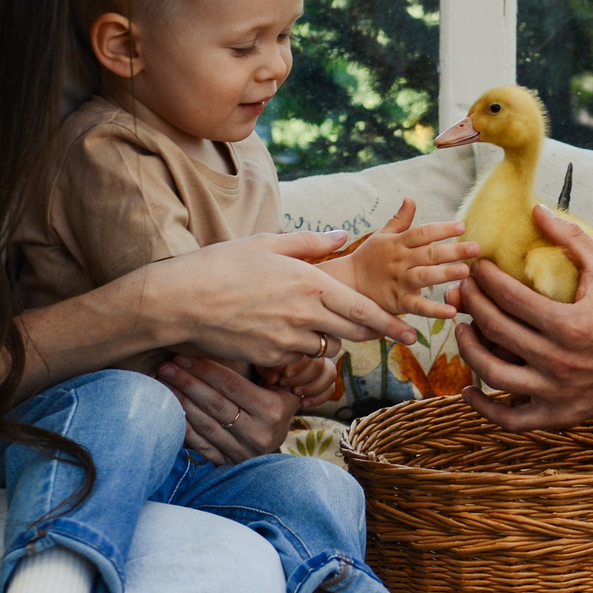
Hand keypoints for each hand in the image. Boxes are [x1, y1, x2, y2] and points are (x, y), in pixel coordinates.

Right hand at [145, 231, 413, 368]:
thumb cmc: (222, 265)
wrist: (181, 301)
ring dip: (327, 338)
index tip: (411, 335)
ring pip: (324, 347)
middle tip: (377, 330)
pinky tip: (278, 330)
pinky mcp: (270, 357)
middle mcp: (305, 315)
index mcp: (310, 283)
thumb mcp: (268, 243)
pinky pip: (296, 356)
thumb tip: (342, 235)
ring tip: (308, 321)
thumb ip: (311, 243)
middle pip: (353, 333)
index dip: (391, 325)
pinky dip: (297, 347)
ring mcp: (287, 340)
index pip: (364, 310)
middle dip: (368, 333)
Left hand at [159, 354, 298, 463]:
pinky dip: (183, 427)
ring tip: (162, 385)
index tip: (182, 357)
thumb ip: (264, 372)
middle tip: (164, 367)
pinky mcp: (227, 464)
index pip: (232, 385)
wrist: (277, 451)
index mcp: (272, 410)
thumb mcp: (282, 390)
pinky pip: (200, 445)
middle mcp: (257, 433)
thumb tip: (234, 343)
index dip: (205, 369)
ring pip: (204, 424)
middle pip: (215, 403)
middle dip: (187, 382)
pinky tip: (168, 412)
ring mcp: (241, 451)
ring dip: (180, 402)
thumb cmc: (277, 409)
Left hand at [263, 352, 344, 406]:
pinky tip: (303, 402)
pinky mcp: (324, 379)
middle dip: (302, 378)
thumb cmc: (261, 363)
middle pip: (320, 364)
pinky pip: (331, 388)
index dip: (299, 366)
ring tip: (295, 393)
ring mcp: (321, 364)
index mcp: (300, 341)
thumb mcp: (259, 363)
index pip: (309, 349)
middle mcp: (314, 350)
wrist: (264, 376)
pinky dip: (319, 397)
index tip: (284, 375)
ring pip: (330, 373)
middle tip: (284, 384)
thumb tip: (275, 378)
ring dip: (313, 387)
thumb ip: (266, 367)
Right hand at [343, 198, 478, 319]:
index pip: (423, 233)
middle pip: (429, 253)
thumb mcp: (382, 236)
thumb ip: (400, 220)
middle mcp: (400, 261)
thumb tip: (410, 198)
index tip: (462, 226)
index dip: (442, 229)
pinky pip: (417, 306)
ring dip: (445, 274)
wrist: (346, 283)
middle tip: (476, 248)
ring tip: (465, 272)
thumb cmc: (369, 257)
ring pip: (424, 276)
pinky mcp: (398, 302)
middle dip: (453, 250)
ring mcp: (399, 282)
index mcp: (398, 243)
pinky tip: (451, 310)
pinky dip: (434, 310)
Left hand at [455, 206, 592, 430]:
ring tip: (462, 329)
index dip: (485, 279)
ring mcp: (555, 392)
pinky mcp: (557, 415)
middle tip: (461, 289)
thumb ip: (571, 237)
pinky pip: (510, 418)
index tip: (477, 268)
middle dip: (470, 304)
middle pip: (495, 329)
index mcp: (568, 324)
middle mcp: (557, 361)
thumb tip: (536, 210)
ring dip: (468, 349)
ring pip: (493, 373)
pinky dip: (484, 407)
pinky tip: (469, 389)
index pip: (509, 297)